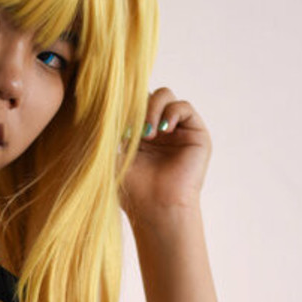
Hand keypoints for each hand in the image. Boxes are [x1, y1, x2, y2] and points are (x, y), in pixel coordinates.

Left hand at [120, 89, 212, 223]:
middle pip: (148, 94)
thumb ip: (110, 127)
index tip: (115, 120)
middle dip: (137, 104)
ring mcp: (178, 131)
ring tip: (146, 133)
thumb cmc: (132, 189)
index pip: (132, 102)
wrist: (156, 207)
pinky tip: (162, 130)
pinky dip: (172, 112)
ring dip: (153, 107)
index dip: (124, 103)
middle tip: (130, 128)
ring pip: (166, 95)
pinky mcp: (196, 134)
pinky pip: (184, 107)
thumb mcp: (112, 154)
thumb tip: (105, 102)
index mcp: (138, 134)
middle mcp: (159, 130)